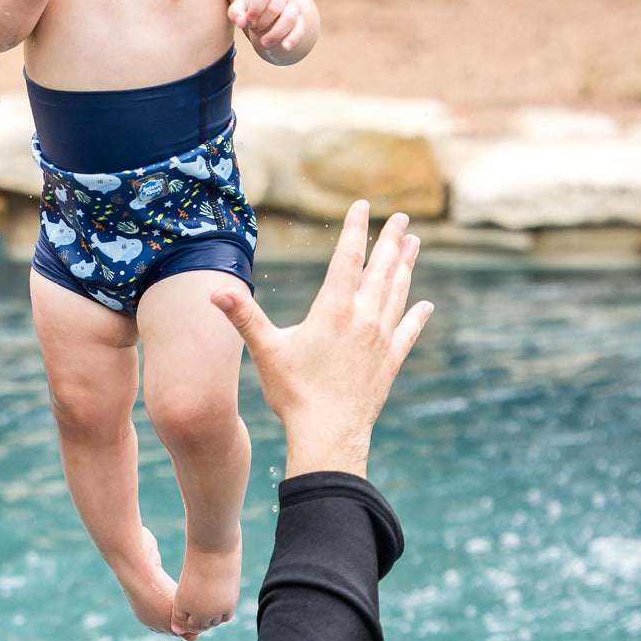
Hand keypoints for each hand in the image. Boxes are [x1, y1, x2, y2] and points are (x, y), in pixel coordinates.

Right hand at [211, 202, 431, 477]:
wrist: (329, 434)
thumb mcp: (265, 350)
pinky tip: (425, 305)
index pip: (347, 258)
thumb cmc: (294, 393)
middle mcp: (363, 318)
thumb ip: (243, 317)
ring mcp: (381, 340)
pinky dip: (416, 315)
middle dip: (390, 240)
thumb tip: (214, 291)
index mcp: (333, 309)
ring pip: (397, 293)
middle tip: (401, 218)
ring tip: (414, 244)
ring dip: (405, 267)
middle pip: (381, 269)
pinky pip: (408, 331)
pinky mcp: (389, 362)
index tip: (361, 206)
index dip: (354, 229)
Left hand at [228, 0, 306, 52]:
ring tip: (264, 43)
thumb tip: (240, 23)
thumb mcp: (239, 7)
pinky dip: (293, 38)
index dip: (255, 8)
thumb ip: (236, 13)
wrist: (267, 10)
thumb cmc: (250, 7)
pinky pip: (300, 29)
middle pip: (274, 8)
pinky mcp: (299, 20)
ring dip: (275, 33)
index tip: (249, 20)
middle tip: (255, 28)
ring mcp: (293, 5)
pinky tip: (285, 47)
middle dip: (262, 23)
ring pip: (289, 19)